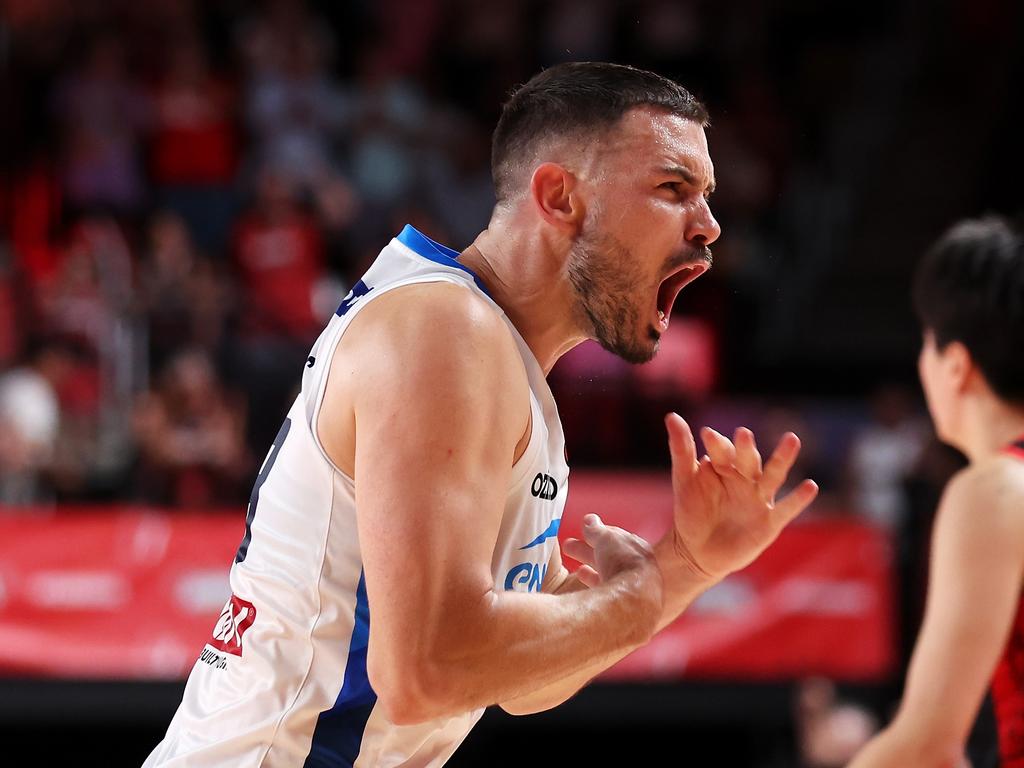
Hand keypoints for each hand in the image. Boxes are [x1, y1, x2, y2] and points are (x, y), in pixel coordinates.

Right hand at [562, 514, 661, 598]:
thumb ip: (596, 530)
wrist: (634, 600)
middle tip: (568, 546)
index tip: (584, 531)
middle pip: (610, 557)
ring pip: (608, 576)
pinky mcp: (623, 607)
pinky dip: (594, 587)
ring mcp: (632, 589)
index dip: (599, 533)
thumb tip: (589, 520)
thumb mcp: (605, 538)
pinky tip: (583, 587)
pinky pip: (606, 593)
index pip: (617, 538)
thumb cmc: (625, 564)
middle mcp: (639, 570)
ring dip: (592, 571)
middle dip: (589, 551)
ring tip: (578, 570)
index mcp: (639, 549)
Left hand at [664, 413, 817, 581]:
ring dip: (783, 459)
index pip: (723, 451)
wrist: (696, 551)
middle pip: (749, 460)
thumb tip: (672, 415)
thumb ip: (681, 449)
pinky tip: (810, 486)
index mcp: (725, 466)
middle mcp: (745, 479)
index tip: (707, 435)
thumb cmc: (690, 511)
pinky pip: (786, 509)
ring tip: (792, 439)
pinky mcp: (769, 522)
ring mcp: (759, 499)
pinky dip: (798, 499)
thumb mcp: (684, 480)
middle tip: (742, 434)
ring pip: (773, 476)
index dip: (717, 444)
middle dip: (746, 448)